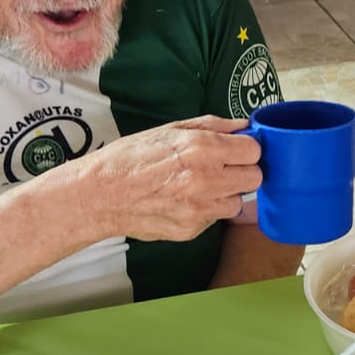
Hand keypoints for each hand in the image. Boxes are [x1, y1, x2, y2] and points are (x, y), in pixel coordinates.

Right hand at [81, 116, 262, 240]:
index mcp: (202, 148)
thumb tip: (243, 125)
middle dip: (242, 171)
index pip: (254, 151)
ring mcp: (200, 208)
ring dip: (226, 193)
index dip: (246, 149)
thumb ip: (213, 126)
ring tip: (200, 186)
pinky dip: (206, 210)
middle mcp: (206, 179)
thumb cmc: (130, 157)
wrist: (100, 194)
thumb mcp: (170, 129)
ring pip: (238, 202)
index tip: (237, 150)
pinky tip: (184, 200)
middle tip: (222, 168)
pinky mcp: (192, 229)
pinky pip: (215, 218)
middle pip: (255, 178)